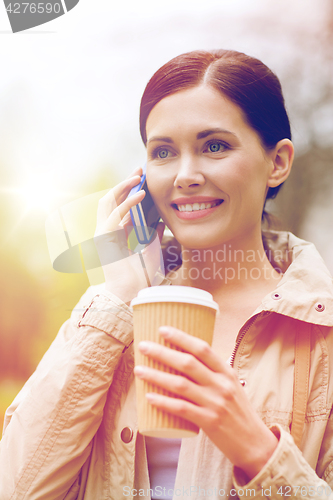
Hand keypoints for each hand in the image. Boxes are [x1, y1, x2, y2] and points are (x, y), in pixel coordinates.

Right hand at [95, 166, 164, 303]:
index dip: (129, 190)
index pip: (119, 204)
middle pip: (110, 199)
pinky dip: (127, 203)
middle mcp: (106, 231)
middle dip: (124, 182)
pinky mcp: (104, 238)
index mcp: (115, 233)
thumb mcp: (151, 248)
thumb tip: (160, 220)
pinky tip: (141, 195)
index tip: (142, 177)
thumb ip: (153, 233)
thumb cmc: (142, 274)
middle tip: (139, 169)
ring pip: (107, 202)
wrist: (133, 291)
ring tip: (138, 177)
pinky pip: (114, 214)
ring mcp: (103, 233)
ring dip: (122, 187)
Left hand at [134, 326, 277, 479]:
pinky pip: (181, 408)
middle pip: (187, 363)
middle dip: (162, 352)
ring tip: (139, 370)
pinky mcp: (209, 422)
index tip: (162, 330)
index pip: (202, 349)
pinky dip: (163, 402)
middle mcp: (221, 384)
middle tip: (143, 346)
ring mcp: (215, 403)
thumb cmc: (238, 412)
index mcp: (226, 372)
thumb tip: (186, 359)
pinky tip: (149, 397)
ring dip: (156, 376)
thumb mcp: (231, 386)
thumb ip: (213, 373)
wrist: (255, 443)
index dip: (181, 337)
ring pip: (180, 384)